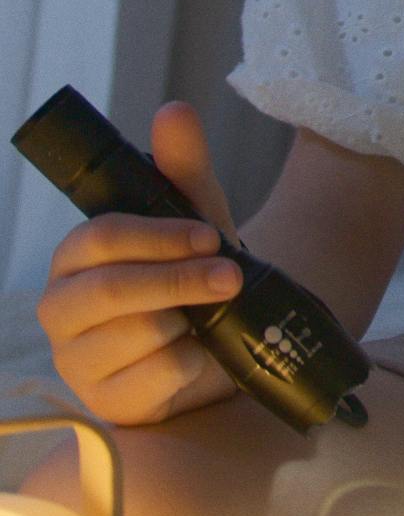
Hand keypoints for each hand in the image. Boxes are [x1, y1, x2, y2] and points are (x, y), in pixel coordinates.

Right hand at [34, 101, 243, 426]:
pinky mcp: (105, 404)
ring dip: (188, 321)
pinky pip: (152, 380)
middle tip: (230, 274)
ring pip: (134, 335)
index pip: (98, 238)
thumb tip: (174, 111)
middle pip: (111, 290)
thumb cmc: (192, 277)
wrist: (219, 345)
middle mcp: (61, 308)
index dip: (156, 235)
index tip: (208, 233)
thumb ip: (182, 169)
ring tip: (214, 314)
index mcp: (73, 258)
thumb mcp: (194, 221)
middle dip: (178, 280)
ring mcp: (77, 361)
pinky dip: (189, 364)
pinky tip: (200, 355)